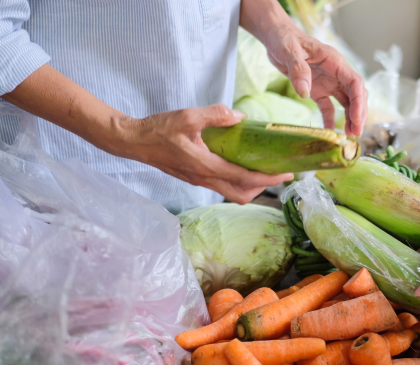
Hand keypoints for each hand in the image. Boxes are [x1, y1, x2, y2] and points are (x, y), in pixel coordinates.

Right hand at [119, 104, 292, 203]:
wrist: (134, 141)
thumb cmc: (158, 129)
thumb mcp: (188, 117)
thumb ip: (215, 115)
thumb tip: (240, 117)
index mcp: (206, 166)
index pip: (244, 178)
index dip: (268, 178)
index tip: (285, 173)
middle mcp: (204, 179)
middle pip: (241, 194)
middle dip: (263, 186)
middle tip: (278, 172)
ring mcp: (198, 180)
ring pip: (231, 192)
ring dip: (250, 185)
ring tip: (263, 169)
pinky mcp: (194, 177)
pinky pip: (221, 186)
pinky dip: (237, 180)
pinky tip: (241, 164)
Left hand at [263, 27, 367, 136]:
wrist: (276, 38)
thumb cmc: (285, 39)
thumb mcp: (290, 51)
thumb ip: (298, 70)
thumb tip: (305, 93)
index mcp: (335, 61)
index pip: (354, 82)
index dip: (358, 101)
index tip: (356, 119)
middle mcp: (336, 73)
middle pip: (355, 94)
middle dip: (358, 113)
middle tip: (355, 133)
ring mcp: (328, 82)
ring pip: (346, 102)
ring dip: (349, 118)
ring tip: (349, 136)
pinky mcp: (317, 89)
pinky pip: (328, 106)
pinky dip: (330, 119)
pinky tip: (330, 132)